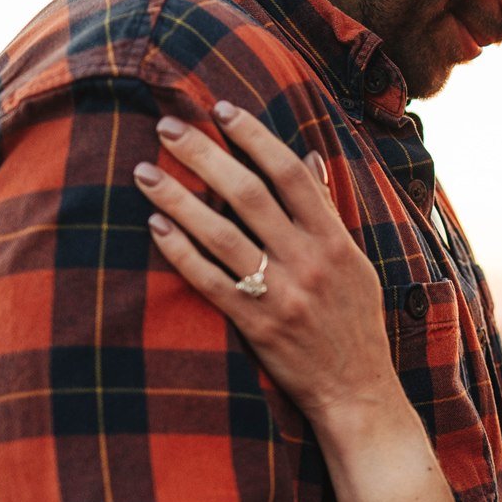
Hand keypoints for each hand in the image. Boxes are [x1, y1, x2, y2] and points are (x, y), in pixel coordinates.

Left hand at [134, 104, 399, 438]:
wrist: (357, 391)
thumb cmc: (354, 324)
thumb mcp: (354, 262)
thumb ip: (327, 210)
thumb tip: (309, 156)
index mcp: (334, 240)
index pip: (289, 173)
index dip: (253, 136)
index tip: (221, 109)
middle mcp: (308, 261)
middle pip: (247, 194)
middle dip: (203, 154)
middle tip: (168, 126)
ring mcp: (281, 294)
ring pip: (220, 234)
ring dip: (178, 199)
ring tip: (144, 172)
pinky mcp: (257, 326)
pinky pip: (210, 282)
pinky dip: (181, 253)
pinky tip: (156, 227)